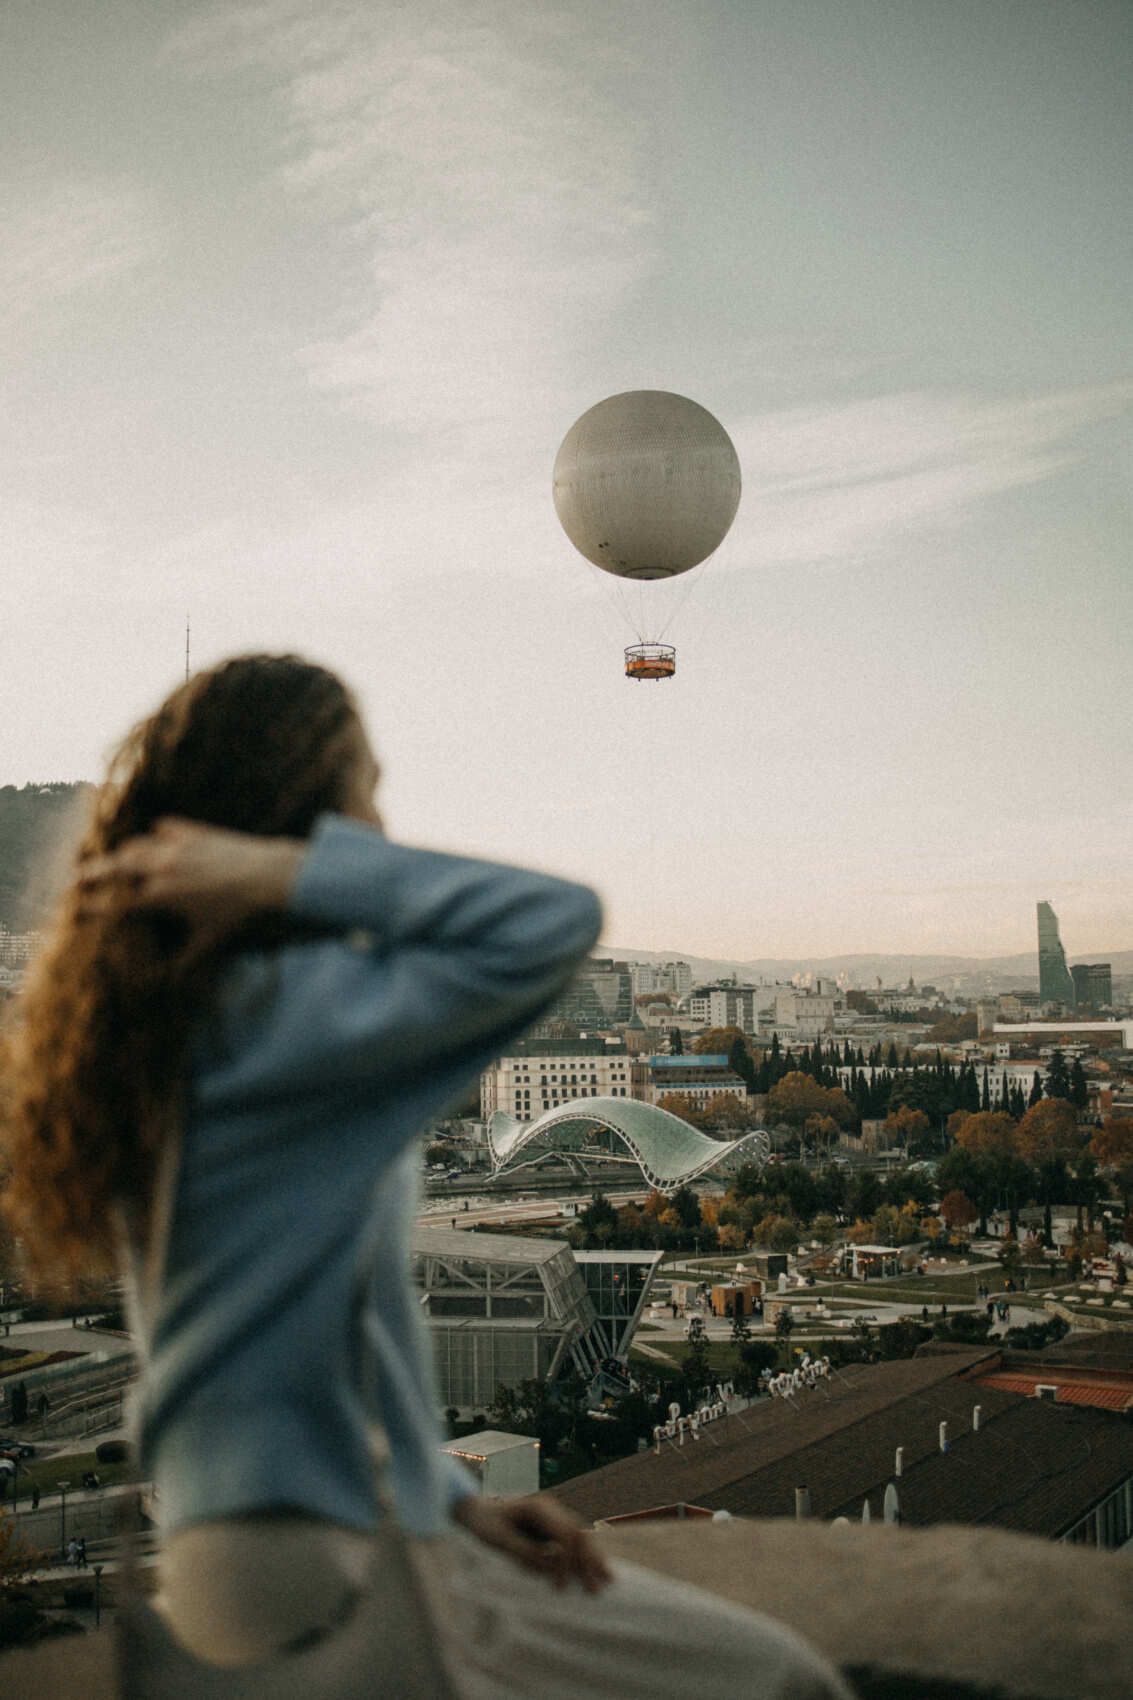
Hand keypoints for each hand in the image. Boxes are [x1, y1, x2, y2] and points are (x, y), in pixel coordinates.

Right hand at [77, 817, 304, 956]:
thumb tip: (171, 981)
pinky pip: (166, 828)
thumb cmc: (239, 914)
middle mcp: (161, 868)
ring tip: (116, 858)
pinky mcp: (194, 832)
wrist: (267, 877)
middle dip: (93, 872)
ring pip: (137, 845)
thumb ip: (186, 960)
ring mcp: (176, 847)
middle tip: (77, 876)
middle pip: (115, 867)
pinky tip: (156, 835)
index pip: (116, 903)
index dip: (93, 907)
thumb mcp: (210, 941)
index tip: (77, 909)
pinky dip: (157, 834)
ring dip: (123, 852)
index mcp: (160, 897)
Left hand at [453, 1494, 611, 1592]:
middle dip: (589, 1560)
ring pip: (581, 1535)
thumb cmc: (484, 1525)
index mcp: (538, 1507)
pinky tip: (598, 1568)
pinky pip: (575, 1539)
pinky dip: (586, 1555)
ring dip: (593, 1558)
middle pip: (578, 1532)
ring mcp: (554, 1516)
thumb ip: (524, 1550)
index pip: (563, 1533)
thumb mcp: (499, 1539)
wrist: (475, 1512)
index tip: (561, 1587)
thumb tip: (552, 1563)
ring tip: (608, 1579)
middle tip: (598, 1588)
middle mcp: (551, 1509)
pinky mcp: (553, 1527)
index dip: (566, 1561)